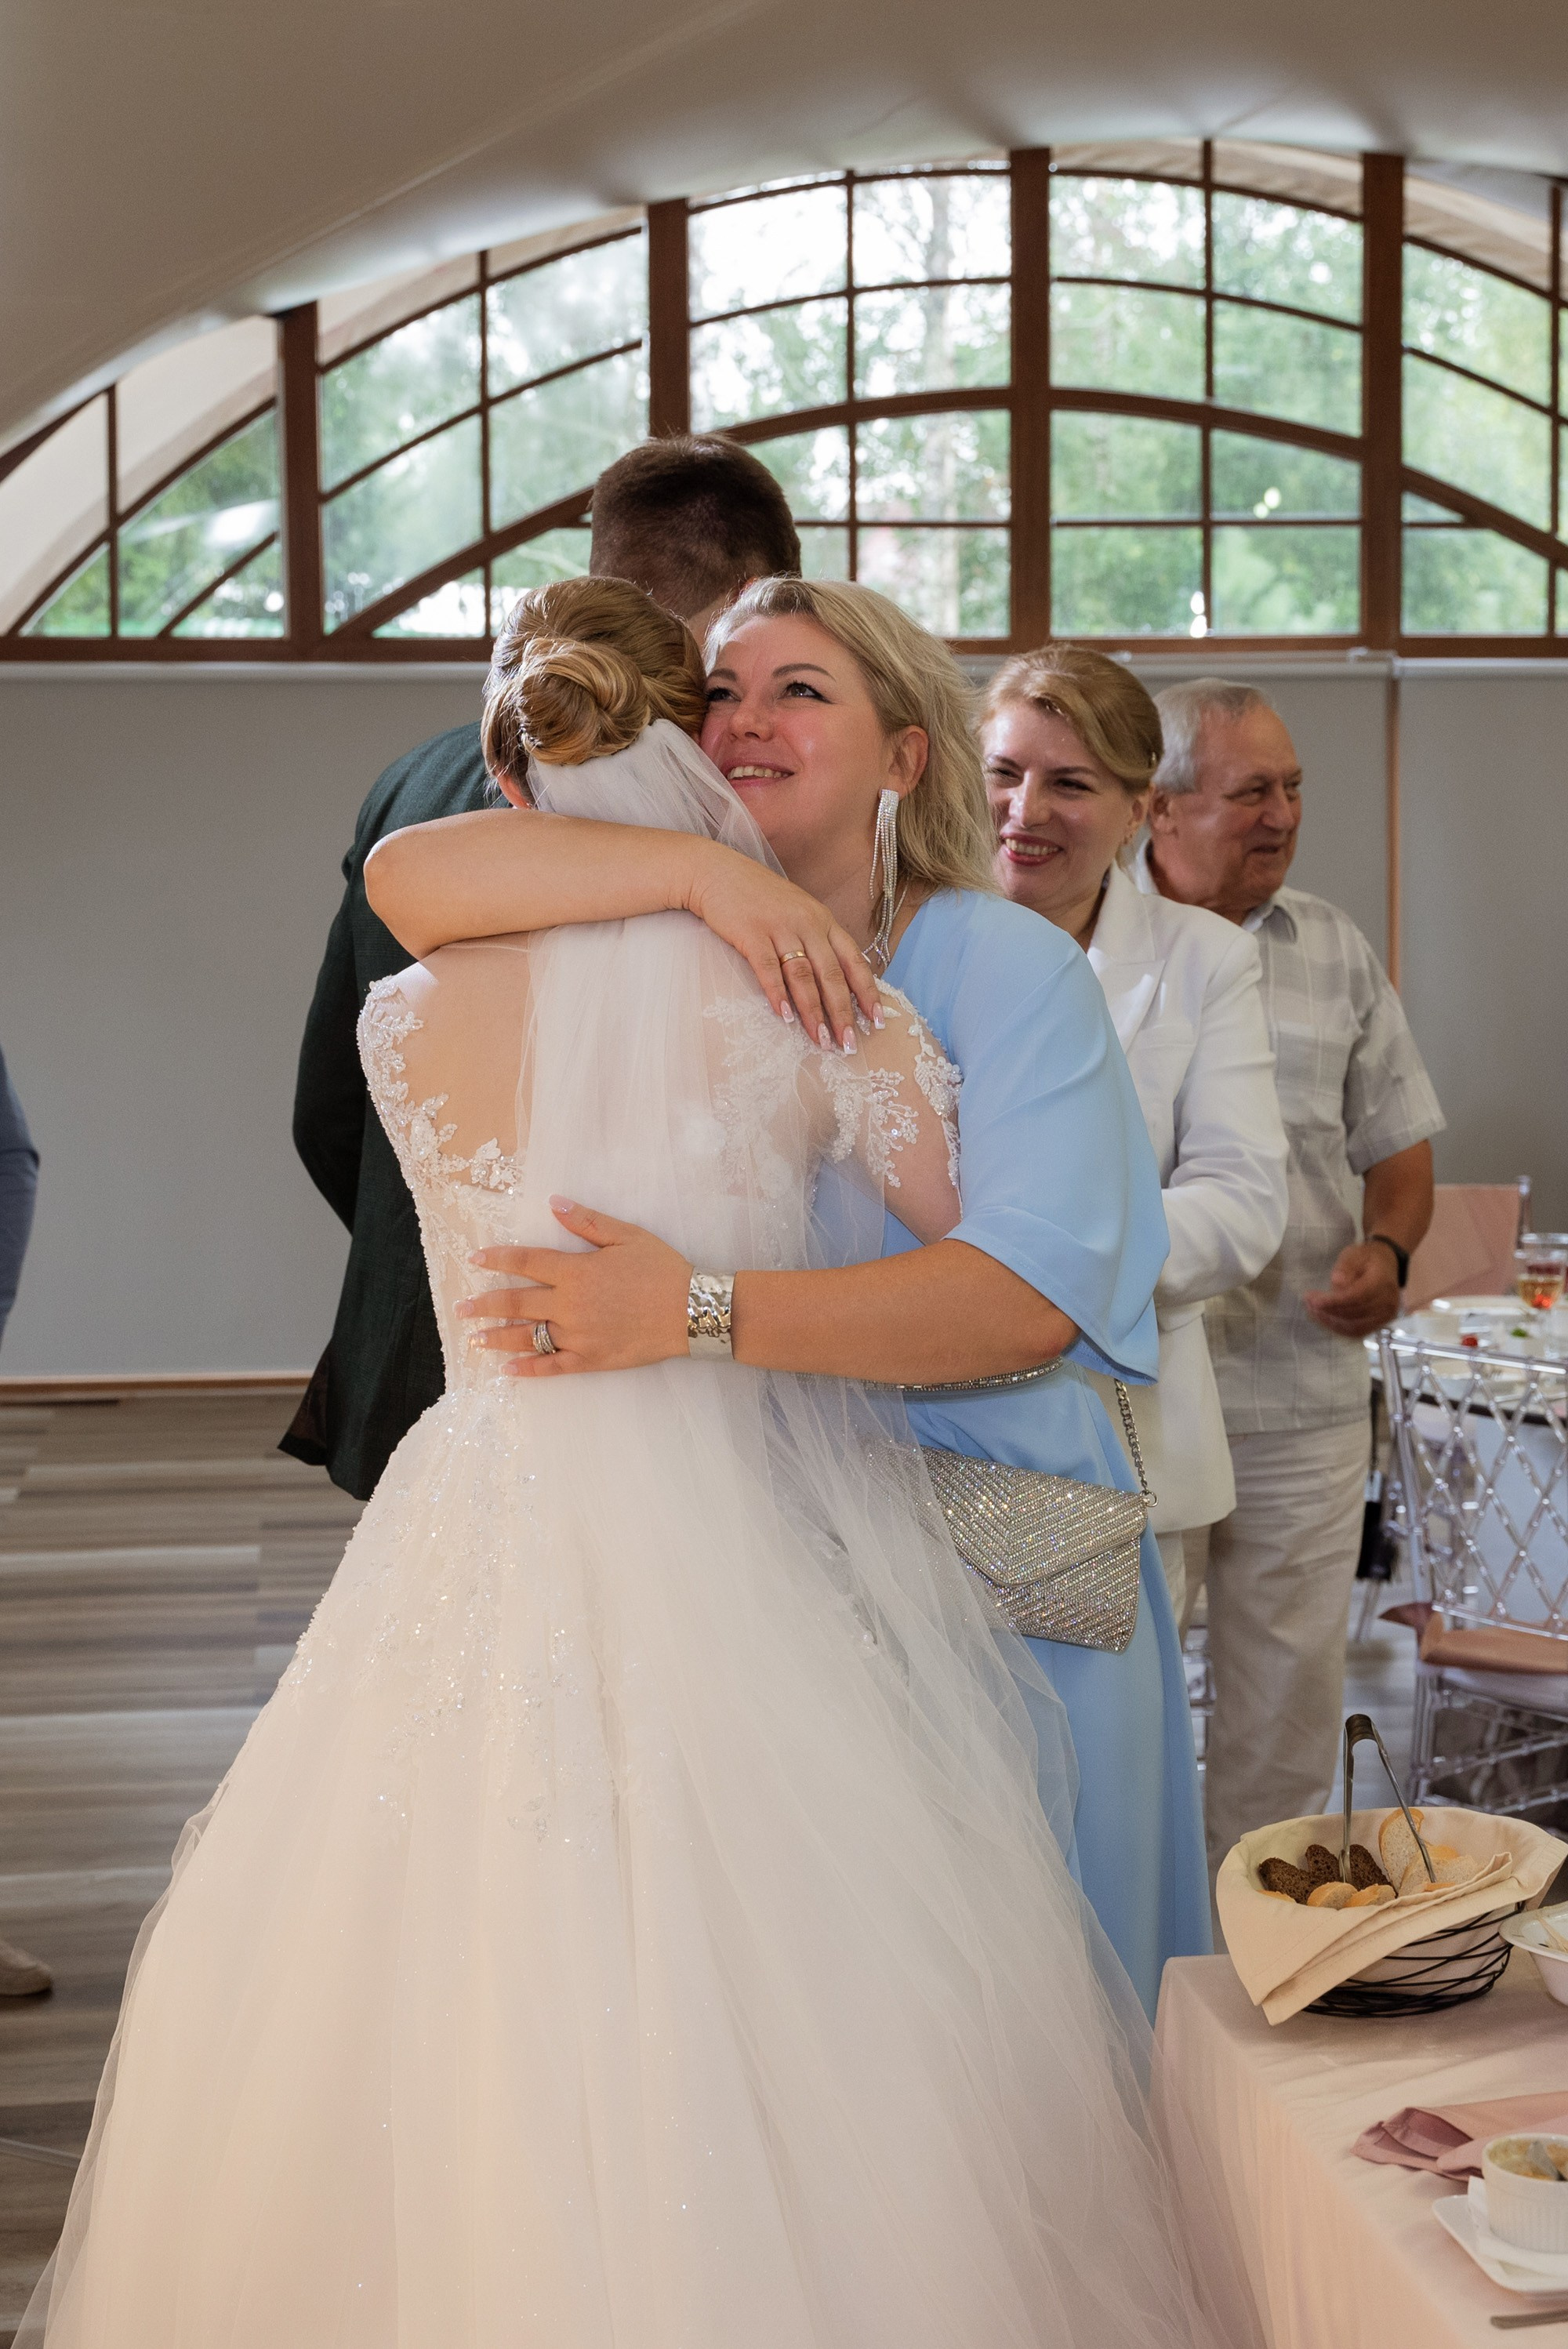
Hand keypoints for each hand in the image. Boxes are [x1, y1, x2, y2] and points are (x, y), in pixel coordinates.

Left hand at [458, 1198, 690, 1377]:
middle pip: (517, 1302)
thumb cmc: (662, 1269)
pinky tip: (508, 1370)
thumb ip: (587, 1222)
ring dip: (497, 1338)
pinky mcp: (591, 1359)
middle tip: (461, 1308)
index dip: (498, 1258)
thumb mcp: (627, 1235)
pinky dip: (528, 1369)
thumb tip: (554, 1204)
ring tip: (474, 1339)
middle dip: (485, 1304)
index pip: (526, 1262)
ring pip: (528, 1336)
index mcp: (576, 1271)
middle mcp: (570, 1305)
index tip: (474, 1258)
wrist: (693, 1311)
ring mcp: (578, 1335)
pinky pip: (553, 1367)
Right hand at [687, 847, 882, 1050]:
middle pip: (832, 974)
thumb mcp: (798, 912)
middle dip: (843, 1012)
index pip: (854, 961)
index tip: (877, 1022)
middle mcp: (808, 923)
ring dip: (814, 1011)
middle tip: (849, 1044)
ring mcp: (780, 927)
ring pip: (804, 976)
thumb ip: (815, 940)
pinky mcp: (751, 932)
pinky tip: (785, 1017)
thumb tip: (832, 980)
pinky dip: (778, 994)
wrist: (717, 872)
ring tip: (820, 1040)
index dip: (867, 992)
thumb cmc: (758, 897)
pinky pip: (769, 968)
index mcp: (823, 920)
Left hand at [1303, 1240, 1402, 1338]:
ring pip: (1354, 1326)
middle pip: (1354, 1313)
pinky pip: (1357, 1331)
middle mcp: (1388, 1302)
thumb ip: (1346, 1266)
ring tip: (1312, 1309)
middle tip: (1308, 1301)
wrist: (1386, 1265)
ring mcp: (1386, 1315)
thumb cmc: (1367, 1258)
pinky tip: (1324, 1317)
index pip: (1356, 1296)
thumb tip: (1337, 1282)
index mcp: (1382, 1282)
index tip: (1313, 1301)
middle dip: (1327, 1310)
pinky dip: (1338, 1327)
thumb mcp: (1354, 1254)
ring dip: (1330, 1321)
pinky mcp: (1380, 1323)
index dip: (1334, 1301)